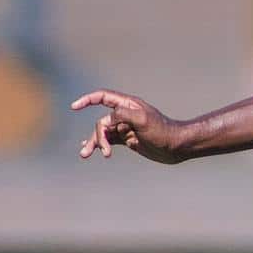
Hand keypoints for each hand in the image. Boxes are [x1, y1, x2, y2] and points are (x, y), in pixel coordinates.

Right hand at [71, 89, 187, 163]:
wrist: (177, 147)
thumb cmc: (163, 131)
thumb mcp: (143, 120)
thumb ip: (122, 115)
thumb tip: (106, 119)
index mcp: (128, 105)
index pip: (103, 97)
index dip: (87, 100)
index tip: (74, 107)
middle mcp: (125, 114)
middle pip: (102, 122)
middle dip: (98, 136)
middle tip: (104, 151)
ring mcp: (126, 127)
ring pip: (103, 133)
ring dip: (94, 143)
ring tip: (85, 155)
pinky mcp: (128, 139)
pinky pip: (109, 140)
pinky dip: (100, 144)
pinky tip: (90, 150)